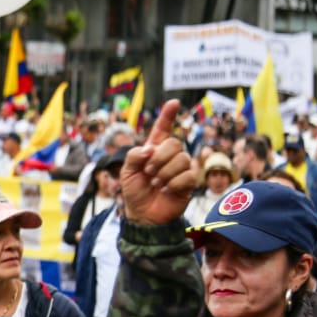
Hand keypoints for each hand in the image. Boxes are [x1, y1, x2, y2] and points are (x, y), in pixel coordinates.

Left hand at [119, 100, 195, 225]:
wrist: (142, 214)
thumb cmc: (134, 191)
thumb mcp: (126, 172)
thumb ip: (134, 156)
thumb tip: (150, 149)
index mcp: (154, 149)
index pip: (162, 128)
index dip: (168, 115)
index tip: (174, 103)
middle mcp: (169, 156)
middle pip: (174, 143)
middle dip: (159, 158)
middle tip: (148, 172)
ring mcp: (181, 168)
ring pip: (182, 159)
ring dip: (164, 173)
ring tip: (156, 183)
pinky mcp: (189, 182)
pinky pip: (187, 175)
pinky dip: (173, 183)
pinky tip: (165, 190)